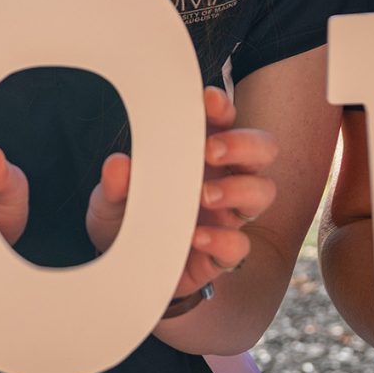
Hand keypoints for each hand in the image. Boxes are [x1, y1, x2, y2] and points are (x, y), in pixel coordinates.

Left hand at [84, 85, 276, 299]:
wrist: (124, 272)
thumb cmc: (126, 222)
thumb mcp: (110, 203)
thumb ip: (115, 185)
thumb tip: (119, 164)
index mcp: (198, 154)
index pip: (224, 120)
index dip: (222, 107)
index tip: (208, 100)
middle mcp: (223, 179)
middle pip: (262, 149)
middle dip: (244, 143)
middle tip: (211, 150)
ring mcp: (227, 217)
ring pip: (263, 191)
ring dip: (240, 188)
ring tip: (205, 195)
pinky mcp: (222, 255)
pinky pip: (240, 246)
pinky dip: (223, 240)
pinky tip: (197, 237)